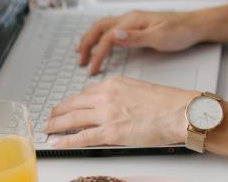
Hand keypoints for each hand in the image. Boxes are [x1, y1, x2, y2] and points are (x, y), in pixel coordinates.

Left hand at [45, 76, 194, 147]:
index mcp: (114, 84)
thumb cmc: (167, 102)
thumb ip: (121, 94)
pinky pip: (81, 137)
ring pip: (72, 119)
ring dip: (56, 125)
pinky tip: (57, 142)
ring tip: (48, 129)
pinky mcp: (111, 132)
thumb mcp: (139, 89)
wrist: (179, 112)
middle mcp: (106, 96)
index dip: (73, 102)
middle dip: (58, 112)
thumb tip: (114, 105)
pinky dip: (65, 141)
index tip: (67, 106)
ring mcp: (107, 114)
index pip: (86, 93)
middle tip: (50, 117)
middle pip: (74, 104)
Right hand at [78, 10, 204, 74]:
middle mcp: (130, 18)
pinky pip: (114, 30)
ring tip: (83, 53)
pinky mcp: (138, 27)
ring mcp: (134, 21)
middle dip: (87, 43)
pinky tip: (103, 47)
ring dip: (92, 39)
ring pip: (105, 27)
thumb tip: (115, 34)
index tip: (93, 69)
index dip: (98, 53)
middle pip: (99, 27)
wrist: (196, 26)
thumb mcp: (160, 37)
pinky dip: (103, 38)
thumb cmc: (181, 31)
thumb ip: (136, 37)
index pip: (107, 36)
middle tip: (81, 60)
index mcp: (133, 20)